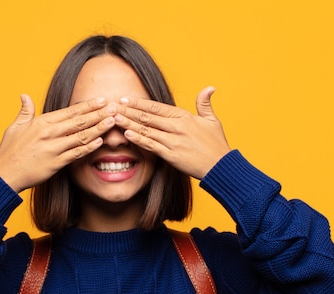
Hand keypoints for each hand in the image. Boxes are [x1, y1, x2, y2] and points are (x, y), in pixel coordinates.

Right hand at [0, 95, 116, 191]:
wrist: (4, 174)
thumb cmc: (9, 151)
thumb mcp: (14, 127)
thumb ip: (25, 111)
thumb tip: (24, 95)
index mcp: (42, 122)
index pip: (70, 111)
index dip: (87, 105)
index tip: (101, 100)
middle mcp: (49, 133)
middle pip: (79, 121)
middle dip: (99, 113)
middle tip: (115, 107)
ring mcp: (53, 148)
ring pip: (81, 136)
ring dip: (98, 128)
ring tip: (113, 121)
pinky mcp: (55, 163)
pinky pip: (76, 154)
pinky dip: (89, 147)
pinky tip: (101, 141)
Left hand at [115, 87, 230, 178]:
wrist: (221, 166)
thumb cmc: (216, 144)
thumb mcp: (213, 120)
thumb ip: (205, 104)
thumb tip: (209, 87)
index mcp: (184, 116)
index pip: (156, 107)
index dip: (139, 102)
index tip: (125, 98)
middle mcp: (177, 127)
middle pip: (148, 116)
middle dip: (128, 111)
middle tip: (112, 106)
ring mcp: (173, 141)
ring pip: (147, 130)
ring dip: (129, 123)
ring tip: (115, 118)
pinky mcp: (171, 155)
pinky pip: (152, 145)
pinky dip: (139, 139)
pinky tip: (128, 134)